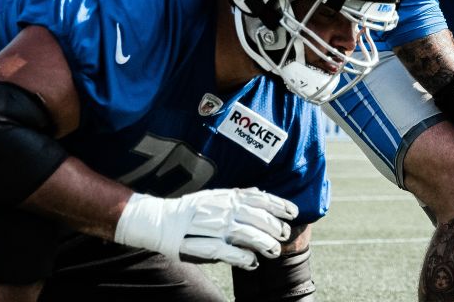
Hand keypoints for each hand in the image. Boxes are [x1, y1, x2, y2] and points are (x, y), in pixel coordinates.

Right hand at [114, 187, 297, 269]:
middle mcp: (223, 210)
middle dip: (275, 226)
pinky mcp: (203, 245)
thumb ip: (238, 195)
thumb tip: (261, 192)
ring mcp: (214, 227)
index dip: (279, 205)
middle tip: (284, 235)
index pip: (260, 199)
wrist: (160, 220)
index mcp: (227, 197)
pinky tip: (253, 263)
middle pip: (258, 217)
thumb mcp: (215, 195)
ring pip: (247, 234)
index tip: (294, 213)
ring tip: (274, 251)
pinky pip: (228, 252)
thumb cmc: (191, 208)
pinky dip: (243, 258)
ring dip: (264, 243)